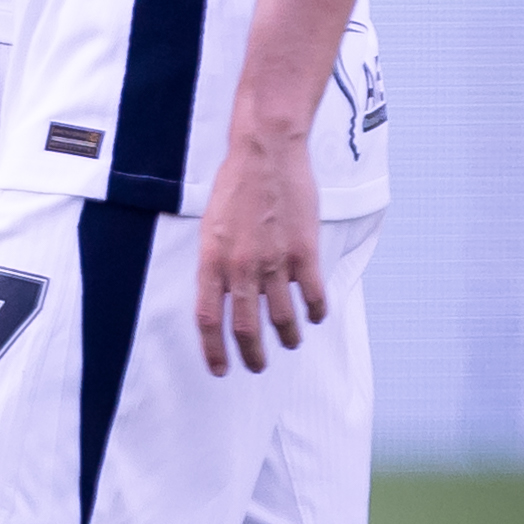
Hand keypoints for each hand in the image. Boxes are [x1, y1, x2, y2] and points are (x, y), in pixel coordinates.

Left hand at [193, 126, 325, 375]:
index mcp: (212, 260)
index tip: (219, 369)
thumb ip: (216, 261)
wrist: (266, 154)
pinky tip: (315, 316)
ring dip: (288, 338)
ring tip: (290, 343)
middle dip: (252, 356)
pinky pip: (313, 297)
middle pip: (246, 328)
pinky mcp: (304, 252)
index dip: (213, 350)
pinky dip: (315, 312)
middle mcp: (241, 267)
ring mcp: (274, 261)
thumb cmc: (235, 186)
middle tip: (257, 367)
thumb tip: (222, 294)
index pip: (208, 318)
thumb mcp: (210, 226)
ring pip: (283, 319)